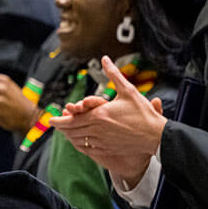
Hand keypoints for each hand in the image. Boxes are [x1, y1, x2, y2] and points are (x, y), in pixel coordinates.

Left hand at [49, 55, 168, 185]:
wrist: (156, 136)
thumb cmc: (143, 114)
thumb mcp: (128, 91)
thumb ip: (114, 75)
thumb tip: (105, 59)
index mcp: (99, 115)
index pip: (72, 118)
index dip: (60, 120)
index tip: (51, 118)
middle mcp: (97, 129)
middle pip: (72, 130)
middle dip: (61, 127)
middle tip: (54, 123)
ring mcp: (102, 141)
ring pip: (78, 140)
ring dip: (69, 135)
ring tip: (64, 131)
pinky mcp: (107, 149)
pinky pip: (87, 149)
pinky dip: (79, 144)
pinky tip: (78, 141)